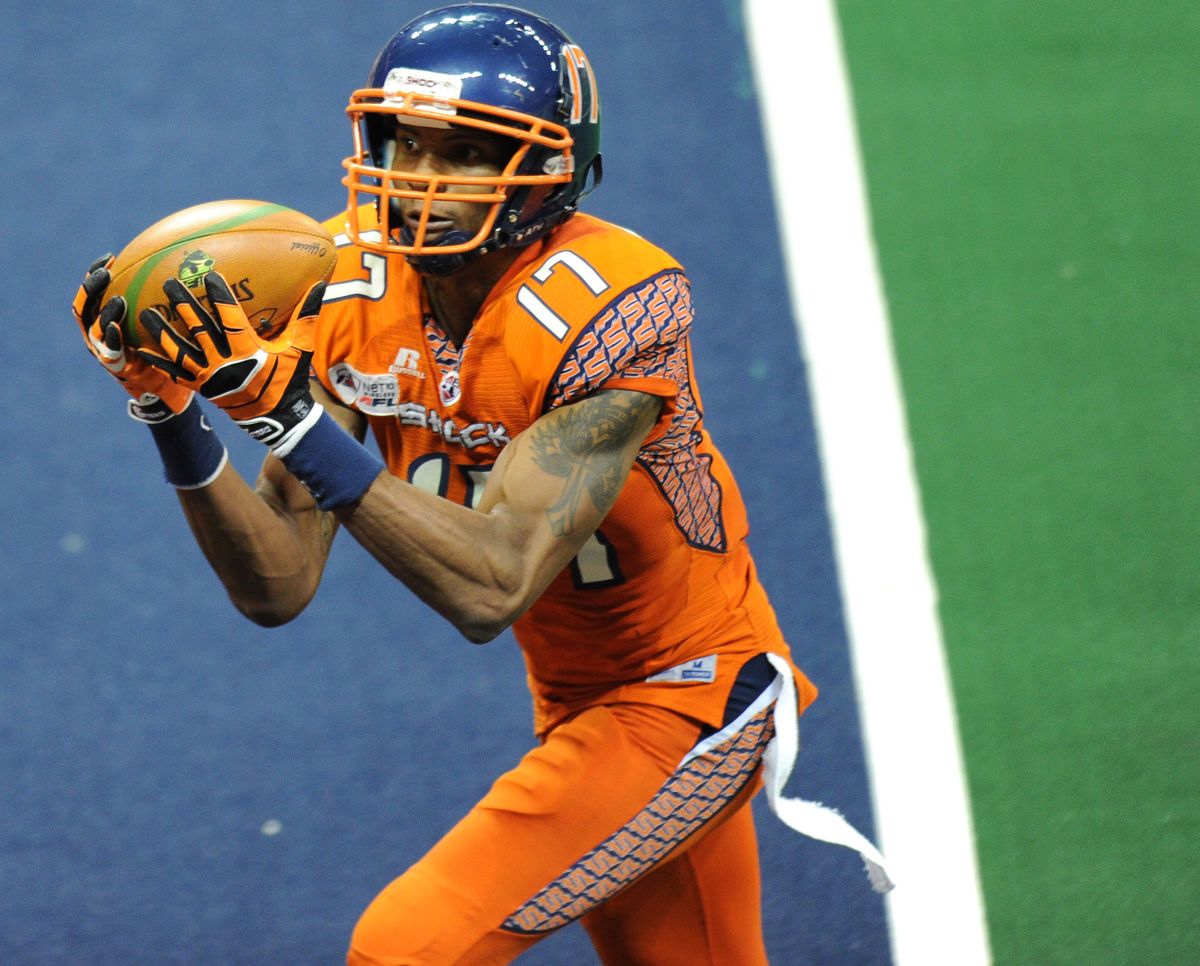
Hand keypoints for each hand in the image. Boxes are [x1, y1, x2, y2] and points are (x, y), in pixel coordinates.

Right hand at [71, 254, 192, 422]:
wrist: (163, 387)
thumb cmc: (165, 350)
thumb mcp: (164, 323)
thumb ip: (164, 302)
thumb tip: (187, 273)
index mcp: (106, 316)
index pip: (97, 290)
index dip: (97, 273)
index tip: (110, 257)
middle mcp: (99, 330)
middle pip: (86, 303)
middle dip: (93, 286)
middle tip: (106, 272)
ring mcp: (102, 347)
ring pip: (94, 324)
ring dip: (105, 311)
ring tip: (118, 300)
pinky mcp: (113, 364)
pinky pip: (107, 348)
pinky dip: (110, 337)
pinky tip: (115, 328)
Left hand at [136, 271, 325, 447]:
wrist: (277, 417)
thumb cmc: (288, 379)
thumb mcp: (300, 349)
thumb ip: (306, 317)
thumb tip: (320, 286)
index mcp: (248, 350)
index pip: (230, 318)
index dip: (219, 297)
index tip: (209, 276)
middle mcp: (224, 362)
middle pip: (199, 329)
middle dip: (183, 304)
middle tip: (169, 283)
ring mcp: (210, 376)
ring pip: (180, 350)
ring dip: (162, 330)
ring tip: (145, 311)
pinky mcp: (201, 387)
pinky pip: (175, 373)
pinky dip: (158, 361)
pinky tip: (141, 348)